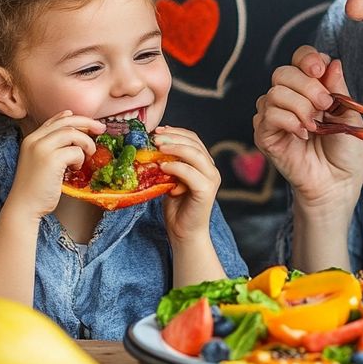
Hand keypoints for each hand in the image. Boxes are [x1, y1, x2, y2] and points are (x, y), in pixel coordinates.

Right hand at [5, 111, 104, 218]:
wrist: (23, 206)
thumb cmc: (35, 188)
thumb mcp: (40, 162)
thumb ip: (51, 148)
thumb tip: (73, 136)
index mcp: (31, 139)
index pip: (55, 120)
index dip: (73, 118)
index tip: (88, 123)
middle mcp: (35, 140)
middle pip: (66, 121)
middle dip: (87, 123)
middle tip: (101, 128)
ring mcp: (42, 148)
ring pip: (73, 133)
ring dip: (86, 143)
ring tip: (89, 155)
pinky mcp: (51, 160)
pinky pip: (76, 151)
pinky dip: (81, 159)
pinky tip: (76, 169)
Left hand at [152, 126, 220, 243]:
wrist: (184, 232)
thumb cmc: (176, 207)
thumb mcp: (170, 179)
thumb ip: (168, 164)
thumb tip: (151, 148)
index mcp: (203, 164)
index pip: (193, 139)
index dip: (175, 131)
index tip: (157, 130)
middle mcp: (211, 169)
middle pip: (194, 143)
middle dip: (173, 136)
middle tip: (155, 137)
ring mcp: (211, 179)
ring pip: (195, 154)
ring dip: (175, 148)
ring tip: (157, 147)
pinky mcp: (206, 190)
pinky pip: (190, 173)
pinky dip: (175, 167)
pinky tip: (162, 166)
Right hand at [253, 46, 362, 210]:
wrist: (338, 182)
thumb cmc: (344, 150)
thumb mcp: (347, 113)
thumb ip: (337, 88)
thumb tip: (331, 62)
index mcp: (309, 88)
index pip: (299, 59)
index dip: (308, 59)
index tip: (321, 71)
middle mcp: (287, 98)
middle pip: (283, 72)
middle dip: (307, 86)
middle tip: (325, 106)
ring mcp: (272, 116)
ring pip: (275, 92)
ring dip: (300, 107)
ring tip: (314, 125)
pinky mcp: (264, 135)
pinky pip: (268, 115)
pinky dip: (289, 121)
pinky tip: (303, 134)